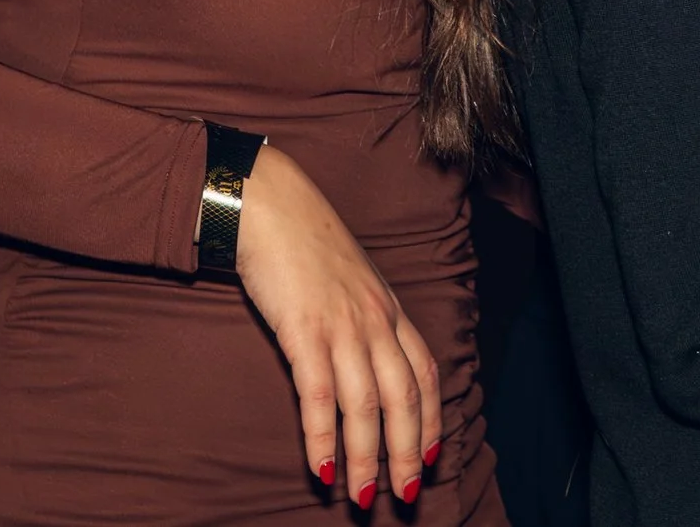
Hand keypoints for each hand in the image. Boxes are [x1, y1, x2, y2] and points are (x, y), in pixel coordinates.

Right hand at [236, 144, 438, 508]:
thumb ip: (363, 314)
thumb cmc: (304, 240)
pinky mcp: (302, 329)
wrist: (269, 202)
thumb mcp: (349, 278)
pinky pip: (318, 394)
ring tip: (363, 498)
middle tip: (406, 497)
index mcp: (388, 308)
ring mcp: (341, 325)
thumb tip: (364, 357)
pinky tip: (322, 467)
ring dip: (367, 458)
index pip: (423, 373)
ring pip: (365, 405)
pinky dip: (322, 436)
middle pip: (404, 398)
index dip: (429, 419)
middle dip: (406, 453)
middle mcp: (374, 319)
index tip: (430, 457)